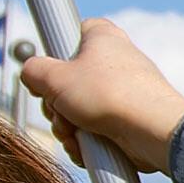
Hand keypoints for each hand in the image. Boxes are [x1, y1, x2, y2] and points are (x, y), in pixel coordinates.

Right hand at [17, 23, 183, 174]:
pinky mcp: (127, 119)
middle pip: (68, 81)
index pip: (72, 33)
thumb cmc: (107, 95)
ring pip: (79, 110)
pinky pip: (95, 129)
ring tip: (75, 134)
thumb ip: (33, 70)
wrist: (152, 130)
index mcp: (102, 37)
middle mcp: (115, 60)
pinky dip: (86, 141)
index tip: (50, 75)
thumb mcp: (55, 77)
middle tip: (59, 112)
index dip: (54, 56)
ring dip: (67, 127)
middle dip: (56, 105)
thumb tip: (31, 73)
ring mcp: (123, 91)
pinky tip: (85, 148)